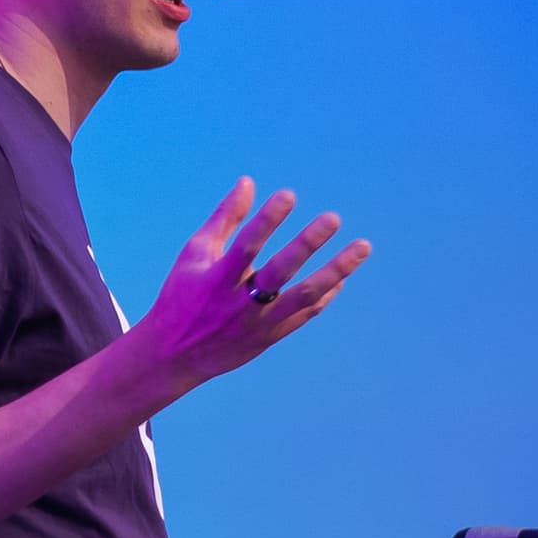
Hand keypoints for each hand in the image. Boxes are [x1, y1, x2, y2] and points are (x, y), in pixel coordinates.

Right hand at [134, 177, 372, 388]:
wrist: (174, 355)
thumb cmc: (183, 295)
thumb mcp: (195, 254)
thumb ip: (225, 218)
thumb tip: (248, 182)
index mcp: (216, 279)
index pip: (245, 246)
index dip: (267, 220)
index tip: (289, 194)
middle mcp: (240, 303)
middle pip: (279, 272)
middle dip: (307, 243)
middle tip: (334, 217)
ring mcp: (259, 323)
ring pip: (305, 296)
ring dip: (336, 270)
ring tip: (363, 246)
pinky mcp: (271, 337)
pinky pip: (306, 313)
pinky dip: (326, 293)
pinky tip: (342, 275)